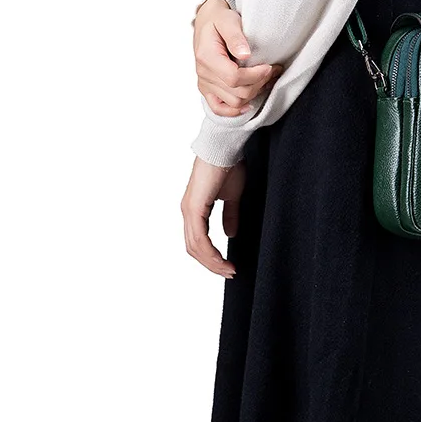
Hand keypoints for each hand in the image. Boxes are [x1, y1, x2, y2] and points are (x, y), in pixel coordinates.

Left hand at [181, 155, 244, 276]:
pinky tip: (221, 259)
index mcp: (195, 209)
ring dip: (212, 262)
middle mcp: (188, 212)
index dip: (212, 256)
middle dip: (212, 264)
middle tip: (229, 272)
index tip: (228, 266)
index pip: (198, 241)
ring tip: (229, 270)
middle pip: (194, 248)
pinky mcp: (194, 209)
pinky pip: (199, 238)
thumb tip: (230, 234)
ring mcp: (189, 211)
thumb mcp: (232, 196)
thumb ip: (230, 215)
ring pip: (195, 247)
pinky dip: (210, 253)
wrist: (224, 148)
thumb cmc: (228, 166)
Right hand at [193, 0, 283, 115]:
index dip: (256, 76)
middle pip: (237, 93)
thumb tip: (245, 55)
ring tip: (265, 79)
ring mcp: (204, 83)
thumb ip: (236, 37)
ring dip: (253, 94)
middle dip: (259, 83)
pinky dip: (234, 111)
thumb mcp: (229, 21)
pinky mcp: (207, 89)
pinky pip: (218, 108)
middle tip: (273, 70)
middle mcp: (203, 73)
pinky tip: (249, 104)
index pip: (234, 78)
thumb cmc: (220, 19)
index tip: (269, 66)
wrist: (207, 21)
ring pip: (233, 102)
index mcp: (206, 57)